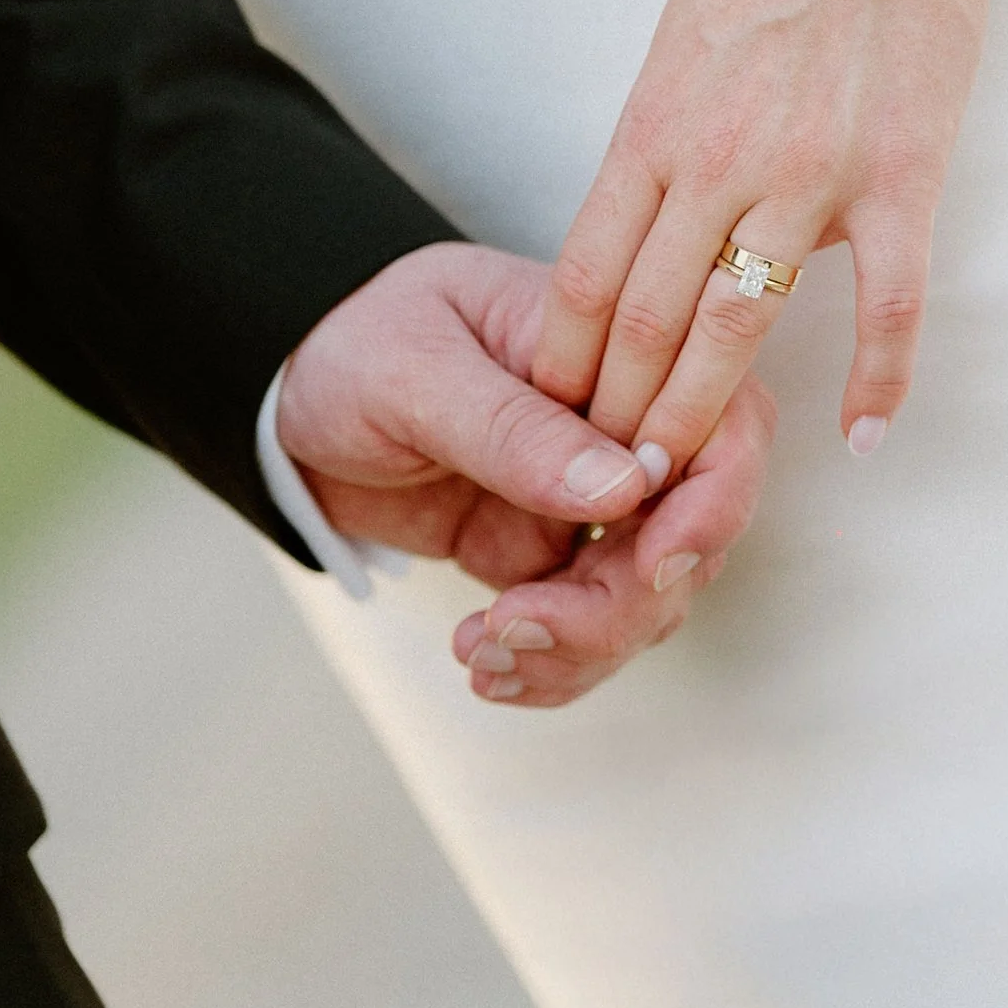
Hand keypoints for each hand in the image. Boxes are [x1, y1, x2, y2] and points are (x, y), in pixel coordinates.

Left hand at [277, 244, 775, 704]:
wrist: (285, 395)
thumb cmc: (350, 343)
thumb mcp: (415, 370)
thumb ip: (513, 427)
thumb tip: (625, 484)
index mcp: (616, 346)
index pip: (722, 419)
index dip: (713, 502)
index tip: (653, 566)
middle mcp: (622, 425)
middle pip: (692, 534)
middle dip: (621, 604)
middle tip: (520, 626)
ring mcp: (591, 498)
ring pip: (646, 599)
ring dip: (577, 647)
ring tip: (480, 648)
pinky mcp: (548, 553)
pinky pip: (584, 629)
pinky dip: (545, 664)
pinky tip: (480, 660)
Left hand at [528, 0, 998, 472]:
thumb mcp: (679, 40)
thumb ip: (662, 142)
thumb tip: (642, 228)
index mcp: (655, 124)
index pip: (586, 276)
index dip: (562, 365)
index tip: (547, 423)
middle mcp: (719, 161)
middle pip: (647, 320)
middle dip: (615, 416)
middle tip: (600, 488)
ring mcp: (811, 173)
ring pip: (739, 327)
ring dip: (702, 414)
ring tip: (677, 483)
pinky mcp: (900, 173)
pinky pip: (888, 300)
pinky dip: (878, 377)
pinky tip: (862, 436)